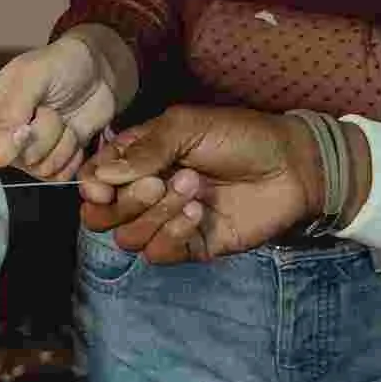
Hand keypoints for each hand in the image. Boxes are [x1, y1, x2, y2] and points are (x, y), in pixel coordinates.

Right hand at [0, 34, 115, 179]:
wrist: (97, 71)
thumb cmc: (60, 64)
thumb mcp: (32, 75)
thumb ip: (13, 108)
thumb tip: (6, 140)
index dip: (1, 151)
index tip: (25, 130)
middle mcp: (6, 137)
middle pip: (16, 161)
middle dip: (42, 135)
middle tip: (50, 108)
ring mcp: (32, 151)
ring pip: (43, 169)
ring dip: (62, 142)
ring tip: (64, 117)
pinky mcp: (57, 159)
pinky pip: (62, 175)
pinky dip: (74, 155)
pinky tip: (74, 132)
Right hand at [77, 105, 329, 261]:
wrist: (290, 166)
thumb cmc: (237, 136)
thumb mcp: (185, 127)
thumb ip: (142, 151)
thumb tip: (99, 178)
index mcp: (136, 159)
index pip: (93, 180)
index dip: (90, 187)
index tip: (103, 188)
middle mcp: (145, 192)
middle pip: (102, 215)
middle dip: (127, 201)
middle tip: (158, 181)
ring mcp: (167, 222)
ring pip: (129, 238)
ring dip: (156, 214)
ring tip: (193, 189)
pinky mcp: (192, 246)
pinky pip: (160, 254)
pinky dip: (173, 235)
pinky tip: (199, 214)